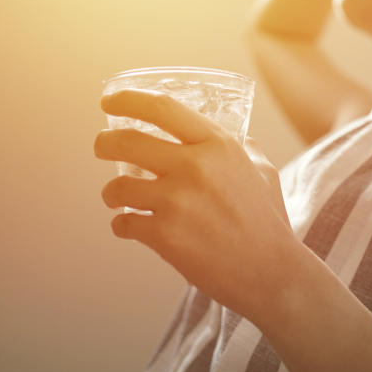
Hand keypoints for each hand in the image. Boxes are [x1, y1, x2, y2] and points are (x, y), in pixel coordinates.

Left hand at [94, 89, 294, 318]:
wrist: (270, 271)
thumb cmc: (267, 222)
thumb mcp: (262, 171)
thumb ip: (244, 150)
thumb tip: (235, 136)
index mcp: (218, 145)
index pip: (162, 108)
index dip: (128, 100)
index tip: (109, 101)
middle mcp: (195, 166)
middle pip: (126, 141)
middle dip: (104, 143)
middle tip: (102, 146)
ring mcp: (176, 201)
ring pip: (117, 186)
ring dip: (111, 193)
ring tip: (118, 198)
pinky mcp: (164, 236)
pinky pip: (123, 224)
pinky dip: (122, 225)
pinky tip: (132, 227)